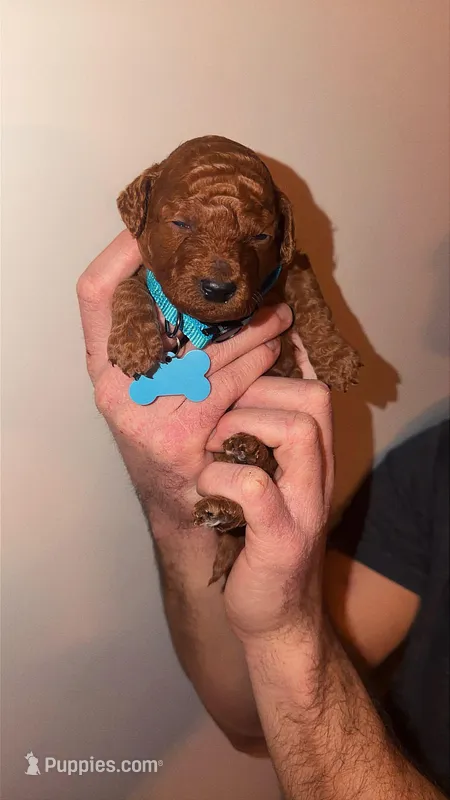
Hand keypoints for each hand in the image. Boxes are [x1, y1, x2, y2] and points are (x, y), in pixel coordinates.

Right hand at [76, 230, 293, 533]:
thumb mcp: (152, 387)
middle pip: (166, 315)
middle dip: (215, 290)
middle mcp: (114, 388)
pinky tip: (275, 352)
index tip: (153, 227)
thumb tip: (203, 282)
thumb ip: (161, 343)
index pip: (95, 294)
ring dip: (253, 327)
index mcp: (103, 366)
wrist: (182, 505)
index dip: (120, 253)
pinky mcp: (180, 435)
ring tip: (279, 316)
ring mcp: (144, 413)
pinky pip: (229, 382)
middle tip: (255, 277)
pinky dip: (259, 362)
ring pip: (208, 348)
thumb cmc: (171, 434)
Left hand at [198, 374, 333, 640]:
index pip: (313, 386)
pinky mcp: (282, 539)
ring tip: (211, 449)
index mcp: (314, 455)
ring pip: (296, 430)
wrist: (276, 616)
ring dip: (239, 427)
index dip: (271, 367)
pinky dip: (221, 478)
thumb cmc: (256, 538)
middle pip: (313, 398)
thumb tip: (227, 383)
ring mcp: (305, 506)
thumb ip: (259, 438)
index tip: (229, 374)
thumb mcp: (265, 479)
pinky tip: (205, 489)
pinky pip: (255, 486)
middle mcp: (319, 474)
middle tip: (217, 417)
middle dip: (254, 390)